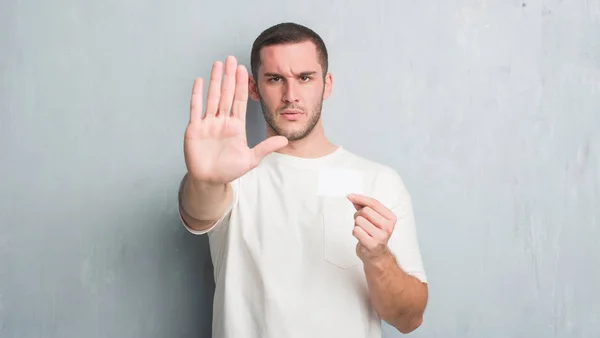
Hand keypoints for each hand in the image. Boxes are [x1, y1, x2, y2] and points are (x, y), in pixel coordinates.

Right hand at [184, 56, 287, 183]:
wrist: (210, 180)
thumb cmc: (229, 171)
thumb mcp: (250, 159)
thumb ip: (266, 147)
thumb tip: (285, 140)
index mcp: (235, 125)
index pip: (240, 100)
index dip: (242, 85)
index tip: (244, 69)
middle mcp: (222, 121)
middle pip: (226, 94)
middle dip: (229, 76)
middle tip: (231, 58)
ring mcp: (208, 123)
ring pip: (212, 97)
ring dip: (214, 80)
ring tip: (217, 64)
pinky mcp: (195, 129)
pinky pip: (196, 108)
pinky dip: (197, 95)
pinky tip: (199, 81)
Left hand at [348, 194, 396, 262]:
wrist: (377, 256)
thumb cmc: (374, 235)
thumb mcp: (373, 219)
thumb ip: (364, 207)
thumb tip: (353, 198)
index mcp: (391, 218)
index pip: (374, 203)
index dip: (360, 198)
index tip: (350, 196)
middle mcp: (388, 227)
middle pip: (365, 211)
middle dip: (358, 215)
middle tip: (361, 222)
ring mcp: (381, 236)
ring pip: (359, 220)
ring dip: (356, 225)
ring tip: (362, 231)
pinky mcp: (372, 244)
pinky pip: (356, 230)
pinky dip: (355, 232)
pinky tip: (361, 237)